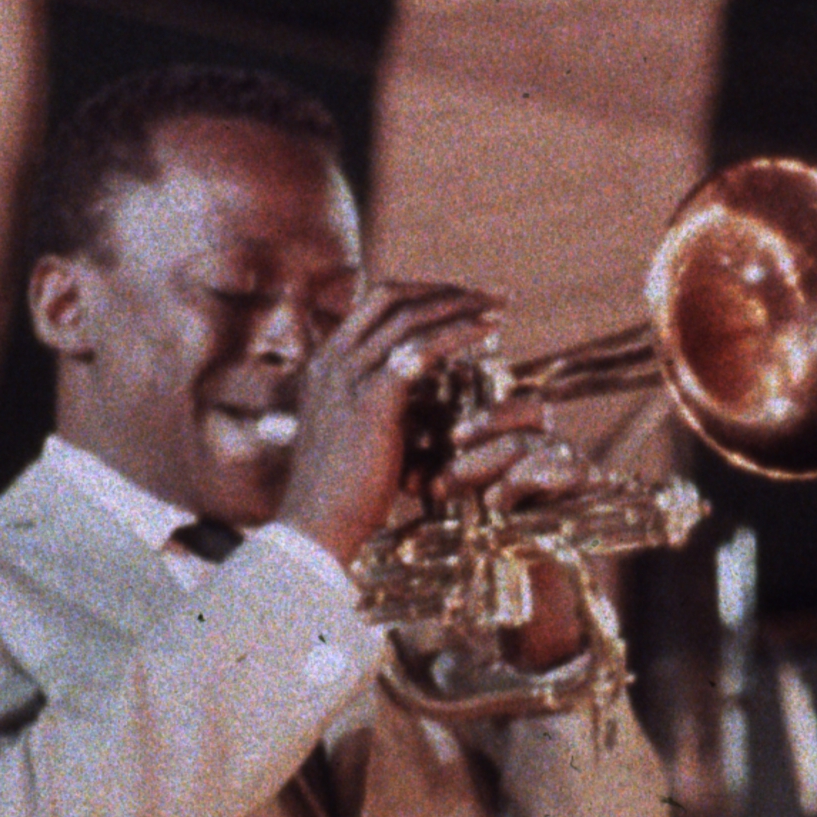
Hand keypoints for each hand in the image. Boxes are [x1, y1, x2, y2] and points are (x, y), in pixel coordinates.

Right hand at [271, 277, 497, 565]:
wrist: (317, 527)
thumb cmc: (342, 492)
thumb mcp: (358, 434)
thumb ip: (384, 405)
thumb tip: (425, 395)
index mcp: (325, 362)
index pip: (375, 304)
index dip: (421, 294)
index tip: (461, 299)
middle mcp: (333, 359)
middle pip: (392, 297)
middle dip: (444, 289)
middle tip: (488, 295)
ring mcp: (349, 376)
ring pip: (410, 317)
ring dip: (460, 305)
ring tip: (498, 306)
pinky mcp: (372, 399)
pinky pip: (422, 350)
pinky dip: (460, 333)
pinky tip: (489, 332)